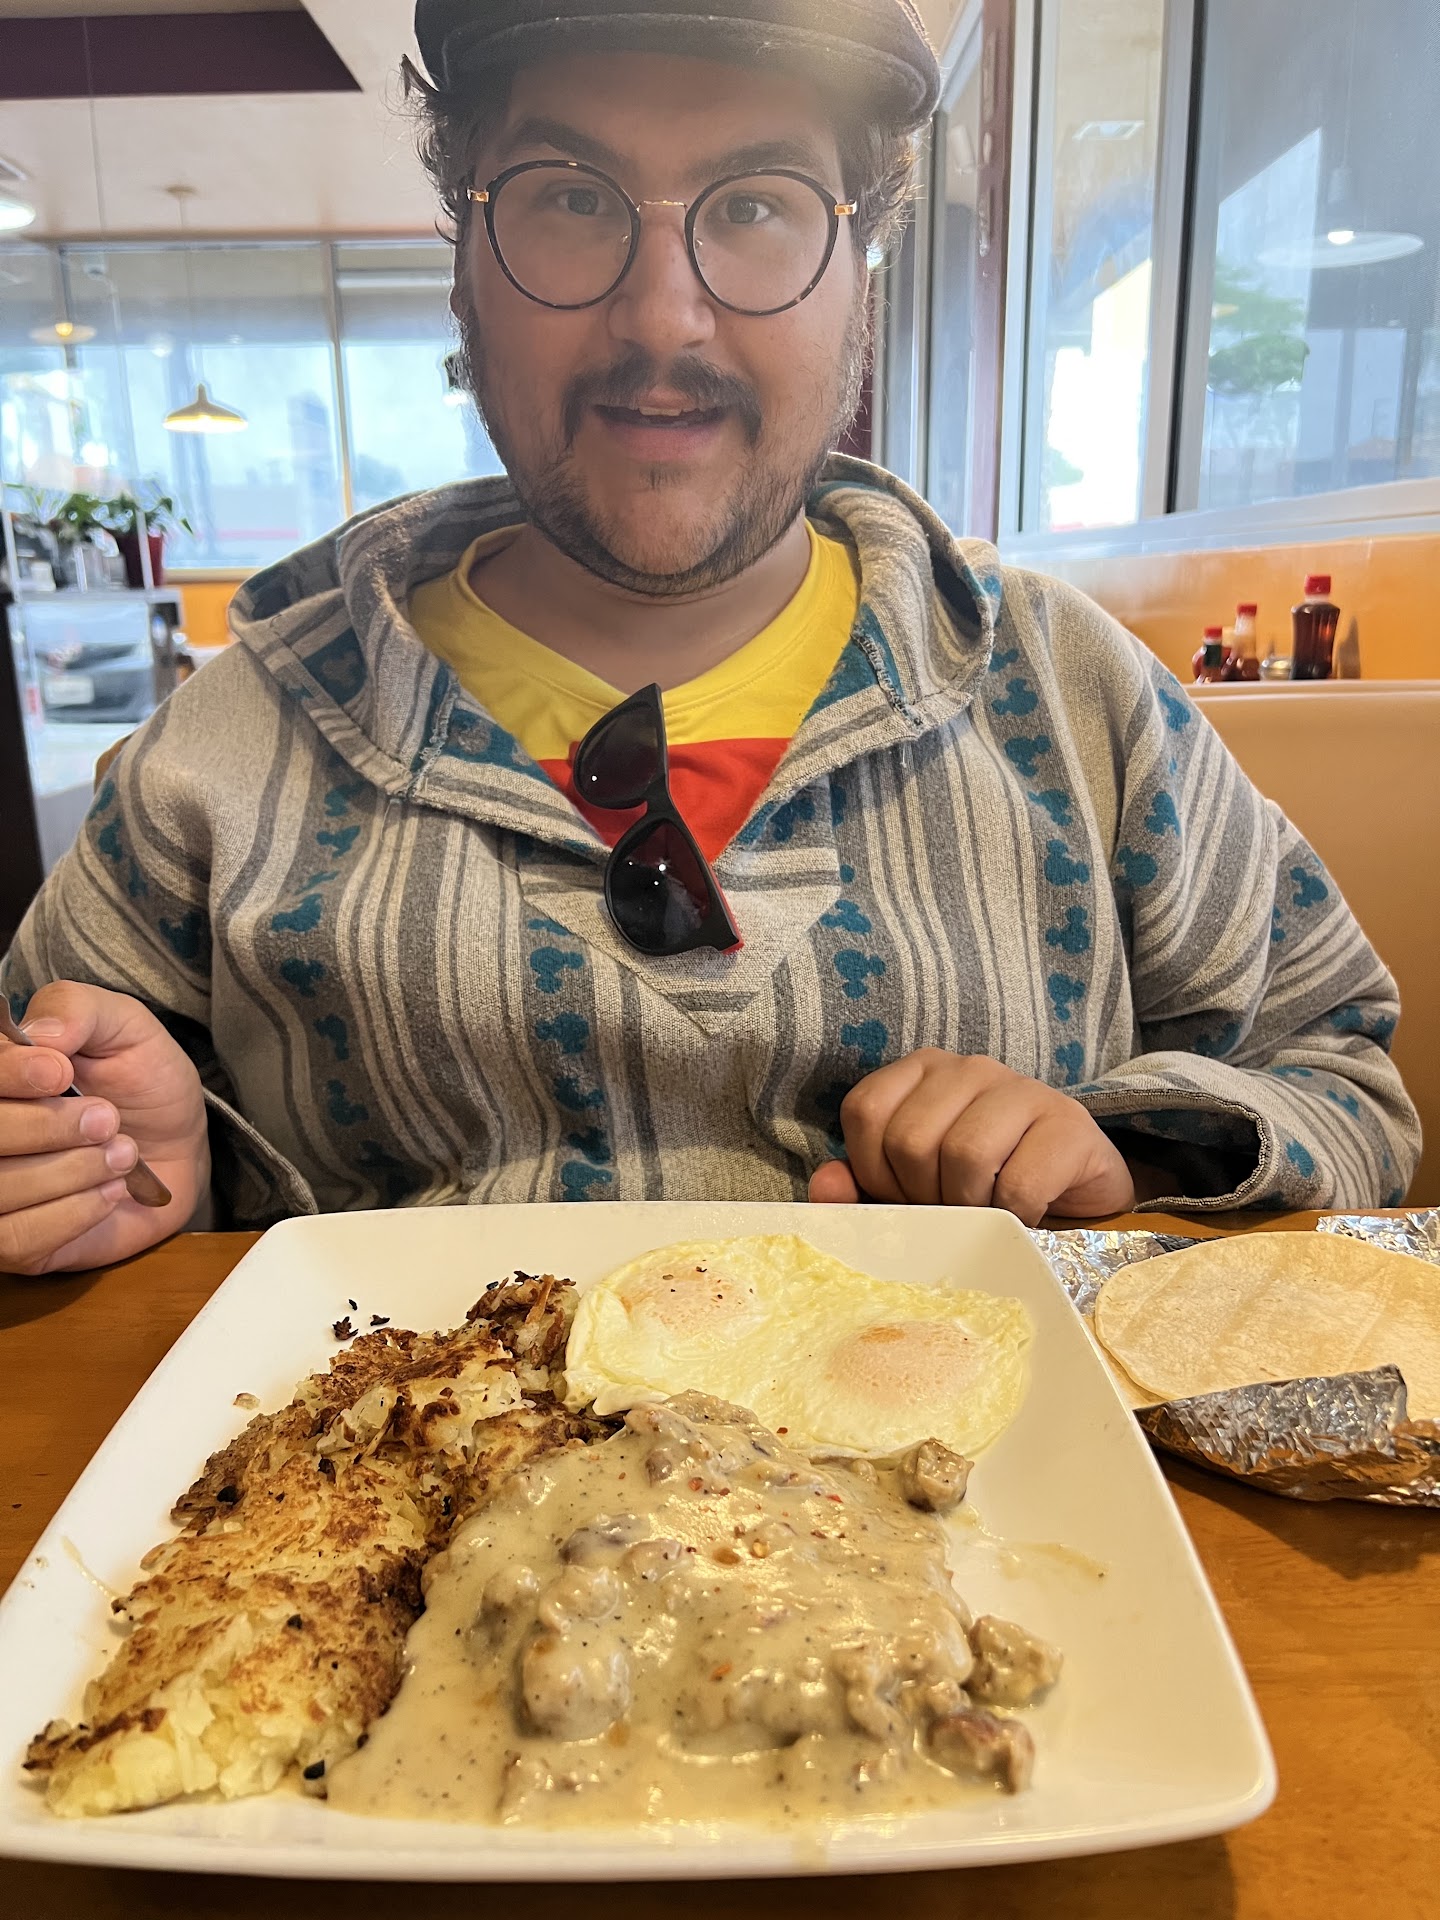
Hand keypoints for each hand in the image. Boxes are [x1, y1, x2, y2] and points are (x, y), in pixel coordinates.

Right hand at [0, 982, 209, 1275]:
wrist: (176, 1147)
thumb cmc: (141, 1082)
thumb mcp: (126, 1028)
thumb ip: (80, 1010)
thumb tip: (38, 1034)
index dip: (11, 1074)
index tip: (61, 1071)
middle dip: (49, 1126)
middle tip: (108, 1119)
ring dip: (71, 1171)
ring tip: (121, 1154)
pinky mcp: (11, 1242)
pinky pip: (16, 1238)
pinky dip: (72, 1213)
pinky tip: (108, 1192)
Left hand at [808, 1050, 1135, 1225]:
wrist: (1074, 1198)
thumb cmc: (983, 1190)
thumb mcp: (913, 1191)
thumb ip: (861, 1188)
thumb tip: (826, 1183)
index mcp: (921, 1072)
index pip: (866, 1111)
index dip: (874, 1170)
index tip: (905, 1196)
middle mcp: (969, 1068)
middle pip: (911, 1138)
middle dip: (923, 1195)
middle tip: (951, 1209)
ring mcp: (1023, 1088)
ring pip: (965, 1155)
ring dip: (970, 1205)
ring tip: (986, 1211)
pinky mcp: (1068, 1124)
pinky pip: (1018, 1184)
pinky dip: (1014, 1217)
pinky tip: (1023, 1214)